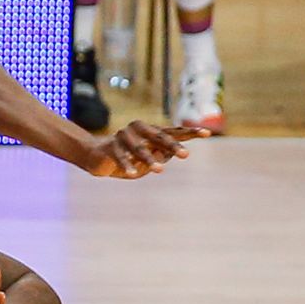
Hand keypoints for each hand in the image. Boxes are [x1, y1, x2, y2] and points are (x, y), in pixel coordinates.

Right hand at [82, 120, 207, 177]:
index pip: (174, 131)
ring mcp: (124, 137)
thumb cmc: (129, 159)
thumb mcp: (148, 160)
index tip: (207, 133)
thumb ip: (160, 155)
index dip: (190, 132)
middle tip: (185, 155)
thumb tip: (166, 153)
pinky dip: (126, 165)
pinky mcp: (111, 147)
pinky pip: (120, 157)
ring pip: (139, 148)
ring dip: (149, 160)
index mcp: (152, 132)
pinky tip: (131, 173)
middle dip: (172, 146)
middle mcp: (139, 130)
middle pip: (159, 136)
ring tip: (160, 170)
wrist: (97, 156)